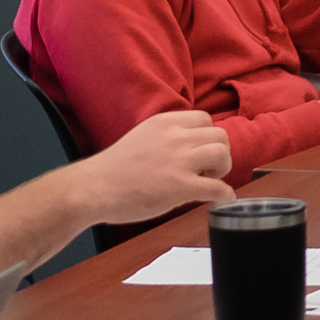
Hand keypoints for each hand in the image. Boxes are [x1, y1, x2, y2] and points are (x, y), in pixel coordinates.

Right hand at [74, 110, 233, 223]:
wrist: (94, 188)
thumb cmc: (114, 169)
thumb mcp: (143, 136)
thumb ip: (166, 137)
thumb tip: (187, 148)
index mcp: (165, 122)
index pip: (205, 119)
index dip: (208, 138)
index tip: (201, 153)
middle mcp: (175, 136)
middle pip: (220, 135)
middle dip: (220, 153)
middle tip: (208, 170)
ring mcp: (179, 161)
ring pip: (222, 154)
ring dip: (223, 170)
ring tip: (209, 181)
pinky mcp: (181, 186)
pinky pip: (218, 187)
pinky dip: (225, 195)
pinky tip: (220, 200)